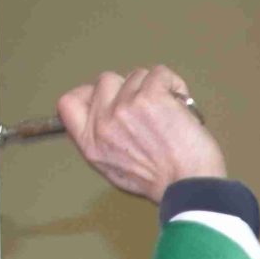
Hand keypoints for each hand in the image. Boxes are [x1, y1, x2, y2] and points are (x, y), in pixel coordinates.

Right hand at [57, 66, 224, 202]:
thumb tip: (102, 116)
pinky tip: (181, 104)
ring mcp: (125, 108)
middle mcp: (103, 123)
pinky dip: (174, 84)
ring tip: (169, 114)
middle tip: (149, 111)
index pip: (68, 103)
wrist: (191, 185)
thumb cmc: (164, 182)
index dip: (88, 93)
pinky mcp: (150, 97)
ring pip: (137, 75)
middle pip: (106, 80)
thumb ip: (102, 142)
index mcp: (91, 143)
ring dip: (155, 89)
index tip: (108, 97)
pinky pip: (160, 73)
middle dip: (130, 89)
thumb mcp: (115, 170)